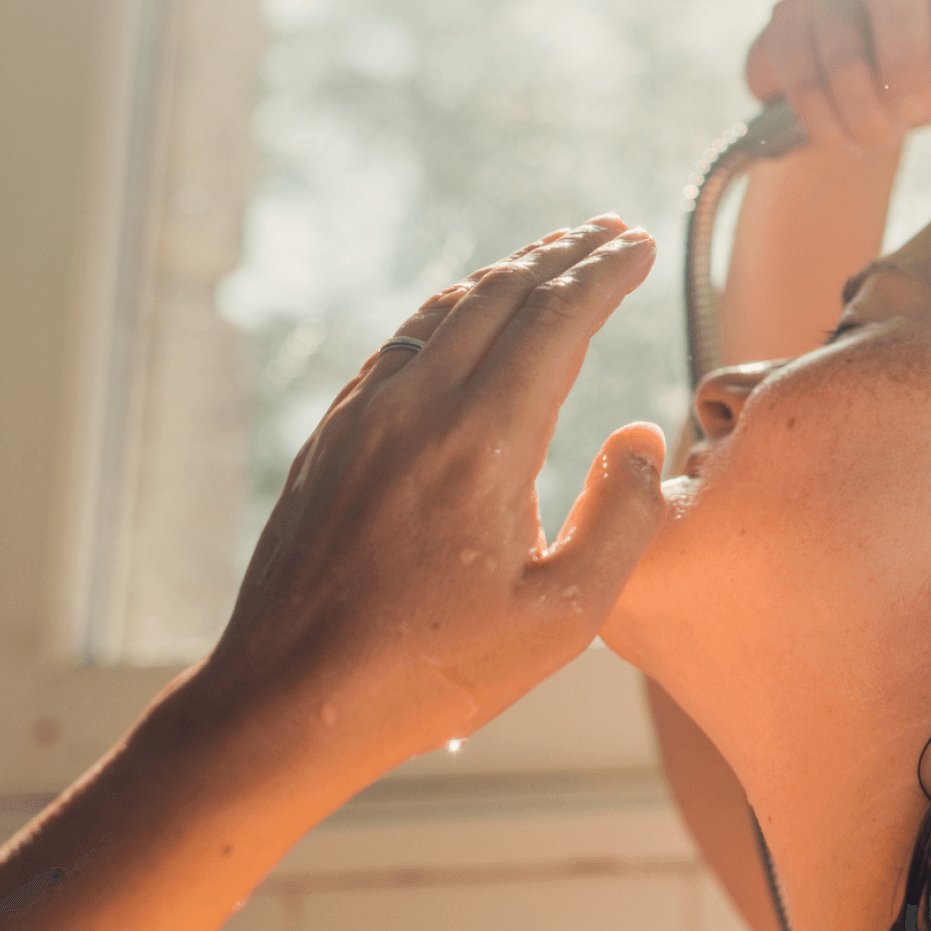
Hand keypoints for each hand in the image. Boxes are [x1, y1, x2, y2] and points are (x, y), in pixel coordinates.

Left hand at [202, 219, 668, 776]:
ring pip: (445, 311)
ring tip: (550, 258)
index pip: (557, 320)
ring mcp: (365, 416)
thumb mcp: (565, 619)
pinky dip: (451, 310)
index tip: (642, 245)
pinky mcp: (332, 437)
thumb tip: (639, 437)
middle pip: (502, 295)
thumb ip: (621, 520)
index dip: (605, 273)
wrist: (288, 699)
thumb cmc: (433, 670)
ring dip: (507, 274)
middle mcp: (419, 408)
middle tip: (611, 232)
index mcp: (484, 443)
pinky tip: (466, 317)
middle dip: (564, 254)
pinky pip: (401, 344)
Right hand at [746, 0, 930, 152]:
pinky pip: (787, 73)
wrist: (847, 106)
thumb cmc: (919, 69)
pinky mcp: (777, 22)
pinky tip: (832, 129)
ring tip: (874, 134)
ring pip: (834, 46)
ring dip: (858, 108)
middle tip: (914, 108)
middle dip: (903, 60)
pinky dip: (815, 116)